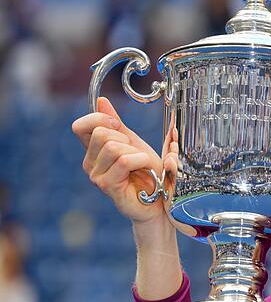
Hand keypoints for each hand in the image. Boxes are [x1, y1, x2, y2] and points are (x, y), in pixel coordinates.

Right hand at [71, 97, 177, 226]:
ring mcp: (96, 176)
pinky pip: (124, 161)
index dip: (100, 119)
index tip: (118, 125)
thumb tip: (101, 101)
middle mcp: (90, 163)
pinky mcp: (107, 186)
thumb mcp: (133, 142)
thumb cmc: (146, 172)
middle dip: (125, 139)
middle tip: (136, 154)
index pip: (80, 126)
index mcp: (93, 150)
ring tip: (141, 165)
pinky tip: (144, 170)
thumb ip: (116, 123)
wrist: (159, 199)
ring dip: (136, 152)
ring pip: (113, 147)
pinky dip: (140, 161)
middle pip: (101, 134)